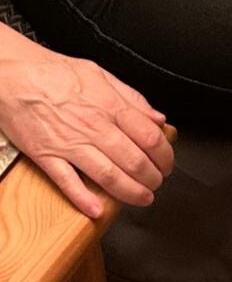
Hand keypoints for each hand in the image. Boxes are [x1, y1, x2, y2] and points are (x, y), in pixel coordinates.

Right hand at [0, 27, 172, 218]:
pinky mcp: (46, 156)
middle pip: (135, 161)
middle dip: (153, 179)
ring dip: (130, 193)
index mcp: (110, 106)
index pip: (150, 138)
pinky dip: (84, 199)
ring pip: (109, 176)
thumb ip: (132, 98)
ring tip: (142, 198)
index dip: (165, 156)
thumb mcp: (100, 75)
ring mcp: (70, 144)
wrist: (12, 74)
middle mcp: (94, 127)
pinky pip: (68, 182)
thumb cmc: (53, 72)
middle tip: (156, 184)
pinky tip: (97, 209)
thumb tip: (157, 118)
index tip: (167, 164)